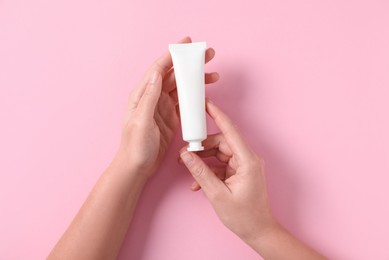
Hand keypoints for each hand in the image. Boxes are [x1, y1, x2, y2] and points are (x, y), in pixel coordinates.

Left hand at [119, 37, 218, 178]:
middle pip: (174, 75)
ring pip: (181, 87)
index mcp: (142, 95)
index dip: (173, 55)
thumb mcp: (141, 122)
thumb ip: (149, 97)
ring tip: (213, 74)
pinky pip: (185, 102)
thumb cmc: (135, 146)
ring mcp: (163, 107)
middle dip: (191, 65)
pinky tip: (205, 92)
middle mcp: (153, 97)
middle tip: (208, 55)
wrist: (137, 167)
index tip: (187, 45)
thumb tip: (157, 73)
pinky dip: (195, 96)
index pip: (159, 69)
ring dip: (196, 80)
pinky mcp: (171, 117)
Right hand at [179, 99, 275, 242]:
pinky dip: (209, 171)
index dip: (217, 115)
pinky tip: (198, 182)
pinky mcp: (239, 173)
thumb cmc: (244, 216)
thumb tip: (186, 156)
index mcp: (247, 161)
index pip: (230, 131)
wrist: (258, 231)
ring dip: (203, 160)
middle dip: (202, 147)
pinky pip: (221, 165)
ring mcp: (244, 166)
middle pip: (221, 143)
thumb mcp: (217, 194)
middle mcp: (247, 159)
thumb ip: (200, 172)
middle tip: (185, 154)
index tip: (207, 103)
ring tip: (188, 168)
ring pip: (219, 153)